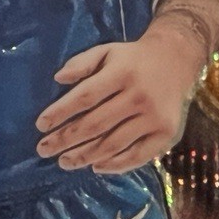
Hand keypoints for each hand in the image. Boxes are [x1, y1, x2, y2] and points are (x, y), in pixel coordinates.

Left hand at [34, 26, 207, 174]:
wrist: (177, 59)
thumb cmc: (133, 59)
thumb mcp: (107, 51)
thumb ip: (82, 62)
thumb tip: (58, 79)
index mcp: (122, 73)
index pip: (85, 96)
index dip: (61, 112)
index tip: (40, 125)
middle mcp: (139, 96)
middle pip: (96, 124)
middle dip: (66, 139)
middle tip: (44, 150)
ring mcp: (154, 117)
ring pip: (114, 143)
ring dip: (85, 156)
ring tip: (64, 162)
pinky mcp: (167, 133)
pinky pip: (138, 155)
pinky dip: (116, 165)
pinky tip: (96, 166)